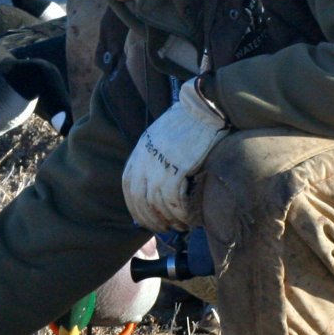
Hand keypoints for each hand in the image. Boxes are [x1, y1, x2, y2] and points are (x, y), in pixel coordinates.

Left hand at [121, 77, 229, 232]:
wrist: (204, 106)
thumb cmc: (189, 120)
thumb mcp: (162, 135)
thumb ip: (156, 156)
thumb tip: (157, 181)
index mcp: (140, 151)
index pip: (129, 187)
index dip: (136, 207)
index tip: (146, 218)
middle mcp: (145, 161)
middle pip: (140, 201)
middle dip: (150, 219)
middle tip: (164, 228)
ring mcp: (160, 166)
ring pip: (157, 205)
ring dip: (168, 219)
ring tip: (180, 225)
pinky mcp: (178, 170)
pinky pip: (175, 201)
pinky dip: (181, 213)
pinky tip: (189, 218)